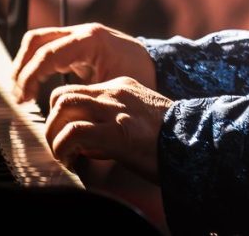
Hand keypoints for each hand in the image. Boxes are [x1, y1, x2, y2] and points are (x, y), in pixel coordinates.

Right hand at [12, 22, 157, 105]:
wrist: (156, 66)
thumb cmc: (140, 78)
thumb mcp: (115, 89)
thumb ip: (88, 99)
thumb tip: (61, 119)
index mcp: (91, 40)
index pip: (48, 54)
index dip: (30, 77)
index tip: (24, 99)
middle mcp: (83, 32)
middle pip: (36, 41)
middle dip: (21, 67)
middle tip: (19, 96)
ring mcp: (79, 36)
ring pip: (38, 41)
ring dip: (25, 65)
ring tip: (22, 92)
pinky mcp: (76, 45)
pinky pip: (48, 48)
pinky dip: (36, 64)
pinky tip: (34, 86)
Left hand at [45, 76, 170, 181]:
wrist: (196, 140)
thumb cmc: (171, 138)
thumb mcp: (141, 118)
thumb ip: (114, 122)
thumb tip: (87, 143)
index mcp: (123, 87)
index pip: (79, 90)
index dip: (64, 114)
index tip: (66, 136)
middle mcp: (116, 92)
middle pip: (63, 94)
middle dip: (52, 121)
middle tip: (59, 145)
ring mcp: (115, 110)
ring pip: (62, 107)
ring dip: (53, 134)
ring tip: (62, 154)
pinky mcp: (116, 131)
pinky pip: (73, 132)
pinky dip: (63, 148)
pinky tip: (70, 161)